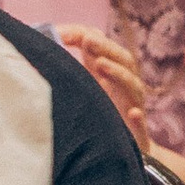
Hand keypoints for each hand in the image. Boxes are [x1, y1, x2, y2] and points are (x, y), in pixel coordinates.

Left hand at [57, 22, 150, 150]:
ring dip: (119, 73)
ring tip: (101, 64)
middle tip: (87, 40)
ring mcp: (132, 106)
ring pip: (133, 85)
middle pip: (122, 59)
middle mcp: (124, 85)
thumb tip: (43, 49)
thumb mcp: (83, 88)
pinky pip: (141, 122)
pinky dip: (138, 115)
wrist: (119, 150)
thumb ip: (69, 70)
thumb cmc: (98, 115)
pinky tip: (134, 113)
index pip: (102, 48)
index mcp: (109, 72)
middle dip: (105, 48)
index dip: (85, 37)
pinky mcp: (136, 131)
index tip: (61, 34)